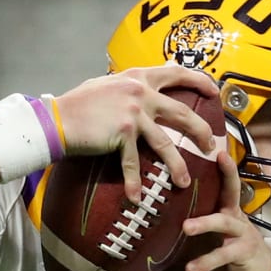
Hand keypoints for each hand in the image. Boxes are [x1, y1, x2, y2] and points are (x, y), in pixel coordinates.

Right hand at [53, 65, 219, 202]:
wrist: (56, 118)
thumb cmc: (80, 104)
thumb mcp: (108, 86)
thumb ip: (130, 88)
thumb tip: (145, 90)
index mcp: (137, 78)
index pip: (175, 73)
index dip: (198, 80)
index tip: (214, 90)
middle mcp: (139, 92)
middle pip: (183, 113)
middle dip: (201, 131)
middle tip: (210, 145)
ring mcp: (132, 112)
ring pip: (167, 143)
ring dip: (178, 166)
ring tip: (184, 182)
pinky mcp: (122, 132)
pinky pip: (134, 163)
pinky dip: (135, 182)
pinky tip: (138, 197)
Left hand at [179, 149, 270, 270]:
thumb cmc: (232, 250)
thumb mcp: (216, 231)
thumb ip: (198, 219)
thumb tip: (164, 209)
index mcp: (229, 209)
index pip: (227, 183)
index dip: (225, 167)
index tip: (218, 150)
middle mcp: (237, 217)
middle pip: (232, 192)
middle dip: (226, 176)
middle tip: (203, 169)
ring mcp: (242, 234)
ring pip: (223, 223)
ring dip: (205, 224)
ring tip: (186, 228)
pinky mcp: (243, 252)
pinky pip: (223, 255)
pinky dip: (205, 261)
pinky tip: (191, 267)